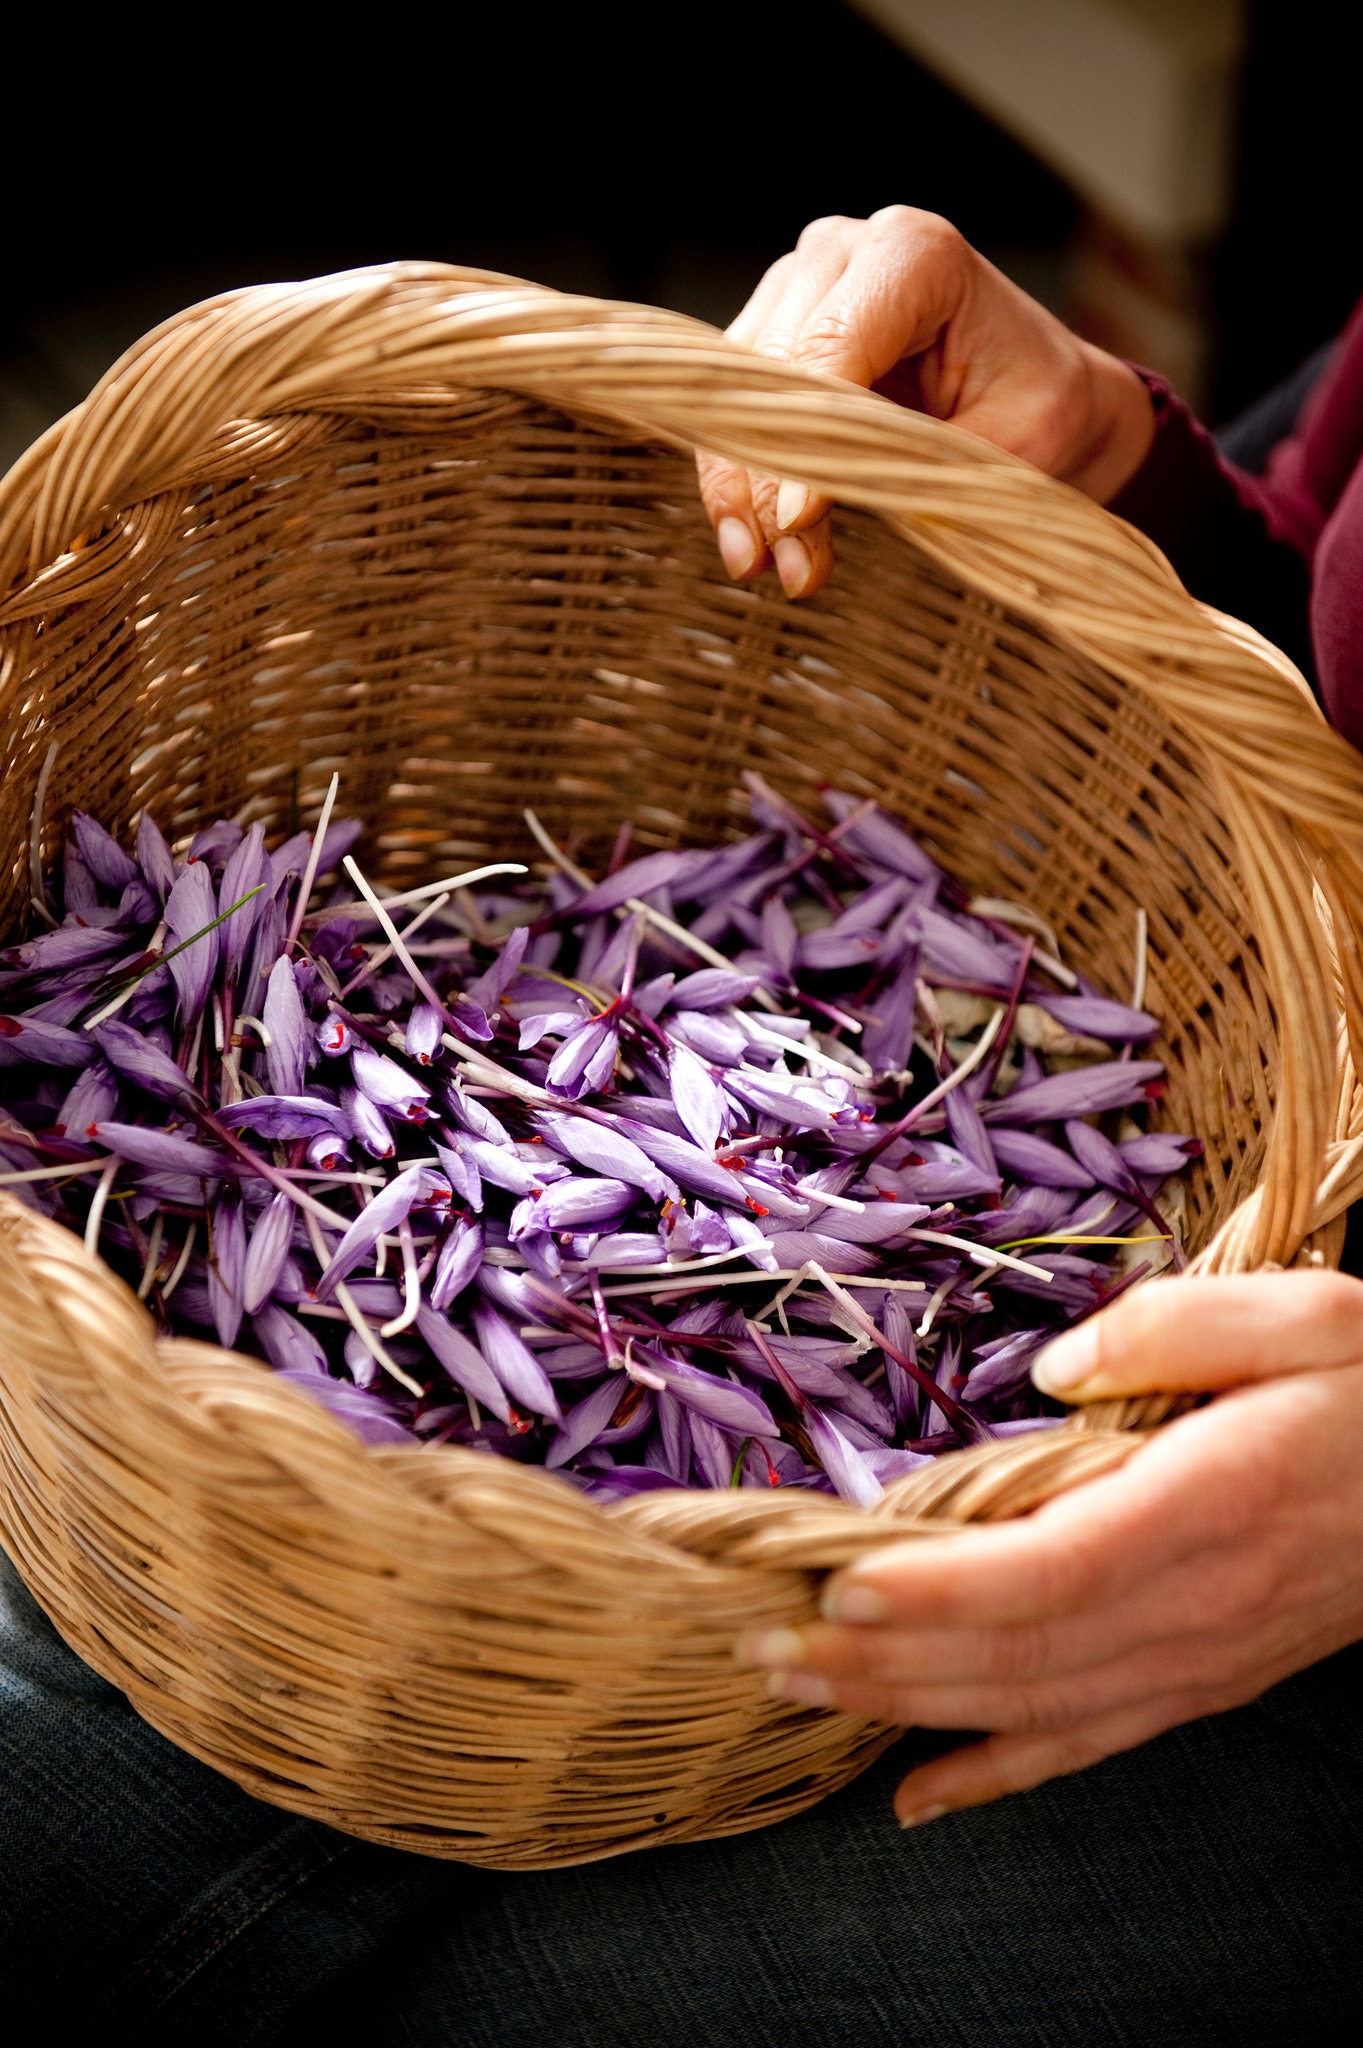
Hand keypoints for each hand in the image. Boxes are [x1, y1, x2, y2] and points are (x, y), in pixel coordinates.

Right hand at [700, 205, 1154, 597]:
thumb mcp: (1006, 447)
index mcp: (916, 252)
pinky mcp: (772, 331)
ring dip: (739, 486)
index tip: (799, 521)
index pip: (834, 345)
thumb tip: (811, 517)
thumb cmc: (1039, 412)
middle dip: (770, 475)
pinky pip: (731, 408)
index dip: (808, 437)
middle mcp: (845, 250)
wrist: (1041, 397)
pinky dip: (735, 478)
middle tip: (783, 565)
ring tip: (759, 564)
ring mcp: (798, 286)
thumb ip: (913, 468)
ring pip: (736, 390)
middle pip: (772, 367)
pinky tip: (749, 540)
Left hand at [736, 1272, 1362, 1823]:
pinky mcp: (1204, 1682)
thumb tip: (1055, 1371)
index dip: (946, 1587)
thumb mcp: (1306, 1315)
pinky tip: (912, 1794)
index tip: (842, 1578)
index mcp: (1214, 1506)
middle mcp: (1198, 1606)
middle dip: (881, 1652)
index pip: (1057, 1569)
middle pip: (1018, 1652)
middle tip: (762, 1636)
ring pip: (1034, 1706)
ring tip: (797, 1685)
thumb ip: (1173, 1330)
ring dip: (907, 1704)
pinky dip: (995, 1774)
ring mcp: (1200, 1660)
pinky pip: (1087, 1743)